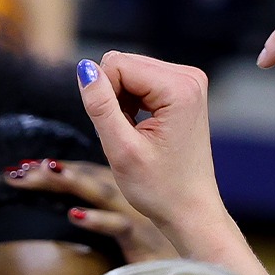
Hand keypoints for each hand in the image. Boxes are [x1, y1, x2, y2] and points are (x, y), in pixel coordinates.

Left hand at [4, 157, 177, 263]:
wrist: (199, 262)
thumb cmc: (159, 245)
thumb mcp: (127, 225)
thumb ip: (101, 207)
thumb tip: (69, 201)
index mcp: (122, 191)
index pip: (84, 172)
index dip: (54, 167)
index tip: (22, 165)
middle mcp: (127, 196)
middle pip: (85, 176)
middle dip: (49, 172)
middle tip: (15, 169)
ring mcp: (137, 214)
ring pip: (100, 191)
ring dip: (71, 180)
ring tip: (43, 171)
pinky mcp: (143, 237)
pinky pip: (118, 226)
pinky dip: (97, 220)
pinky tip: (74, 217)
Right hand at [75, 52, 225, 238]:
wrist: (190, 210)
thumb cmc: (161, 189)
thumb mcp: (121, 150)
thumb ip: (100, 106)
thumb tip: (84, 68)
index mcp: (180, 88)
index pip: (116, 64)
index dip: (103, 96)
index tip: (116, 130)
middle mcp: (189, 77)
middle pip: (123, 64)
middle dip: (113, 98)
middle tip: (126, 135)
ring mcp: (189, 82)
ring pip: (129, 72)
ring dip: (121, 102)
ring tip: (134, 135)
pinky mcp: (183, 91)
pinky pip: (141, 82)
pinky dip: (132, 104)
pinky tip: (141, 130)